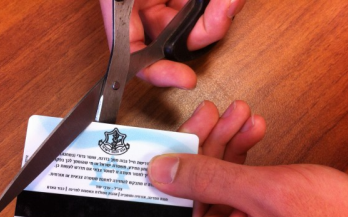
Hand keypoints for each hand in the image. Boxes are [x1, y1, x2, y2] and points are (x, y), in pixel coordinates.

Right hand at [100, 0, 244, 88]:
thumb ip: (129, 21)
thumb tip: (136, 51)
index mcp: (123, 8)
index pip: (135, 54)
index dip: (158, 72)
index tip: (184, 79)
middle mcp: (147, 7)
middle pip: (176, 41)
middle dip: (205, 31)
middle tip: (224, 10)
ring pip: (199, 25)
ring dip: (220, 14)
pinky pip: (211, 7)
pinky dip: (224, 4)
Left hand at [129, 101, 347, 216]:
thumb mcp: (264, 193)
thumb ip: (205, 179)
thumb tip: (159, 171)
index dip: (138, 214)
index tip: (145, 172)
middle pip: (176, 203)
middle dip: (188, 155)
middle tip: (203, 119)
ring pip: (204, 188)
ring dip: (216, 148)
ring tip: (231, 115)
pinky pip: (228, 188)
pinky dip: (235, 159)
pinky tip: (248, 132)